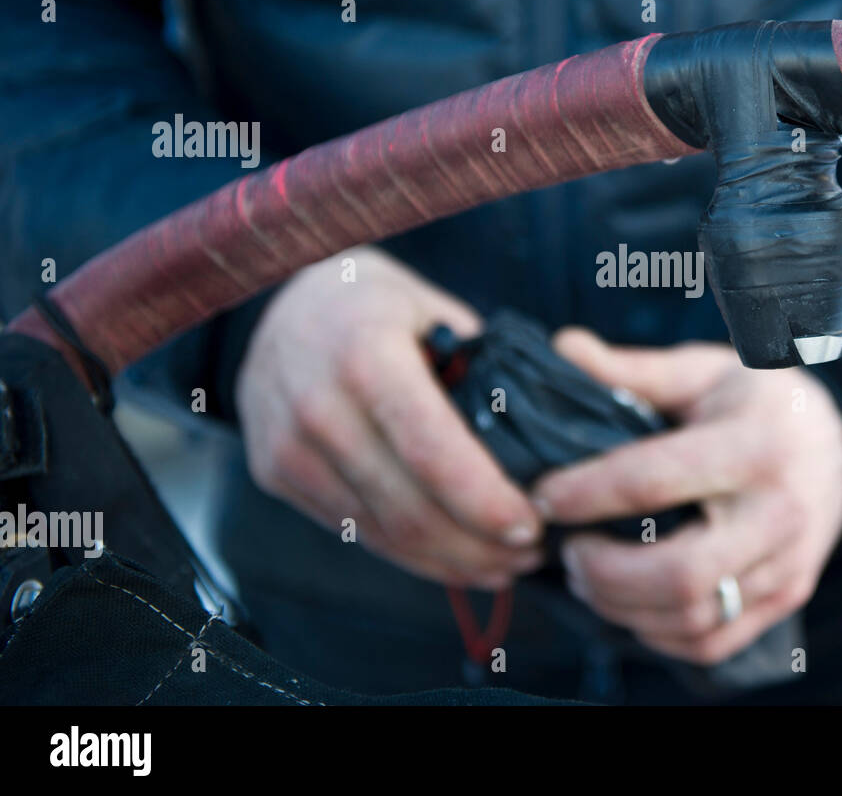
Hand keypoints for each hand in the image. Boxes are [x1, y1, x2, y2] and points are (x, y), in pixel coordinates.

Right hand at [234, 246, 542, 588]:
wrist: (281, 304)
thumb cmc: (376, 304)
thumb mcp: (434, 311)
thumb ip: (480, 370)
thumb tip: (540, 441)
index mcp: (365, 353)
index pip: (430, 450)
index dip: (484, 500)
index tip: (531, 525)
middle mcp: (317, 404)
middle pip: (407, 507)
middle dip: (478, 545)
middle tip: (532, 555)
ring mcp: (287, 445)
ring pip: (383, 532)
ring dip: (451, 560)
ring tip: (505, 564)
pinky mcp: (275, 474)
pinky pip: (356, 530)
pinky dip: (411, 555)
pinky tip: (455, 557)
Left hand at [530, 328, 841, 664]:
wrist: (840, 443)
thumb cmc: (755, 400)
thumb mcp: (701, 370)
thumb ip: (631, 368)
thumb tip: (561, 349)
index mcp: (754, 446)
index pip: (655, 481)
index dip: (586, 494)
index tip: (542, 495)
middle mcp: (777, 513)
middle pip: (678, 574)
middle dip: (604, 572)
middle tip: (568, 547)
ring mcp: (787, 565)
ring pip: (690, 618)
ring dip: (620, 606)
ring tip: (588, 573)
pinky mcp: (786, 598)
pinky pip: (711, 642)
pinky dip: (655, 632)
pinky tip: (628, 601)